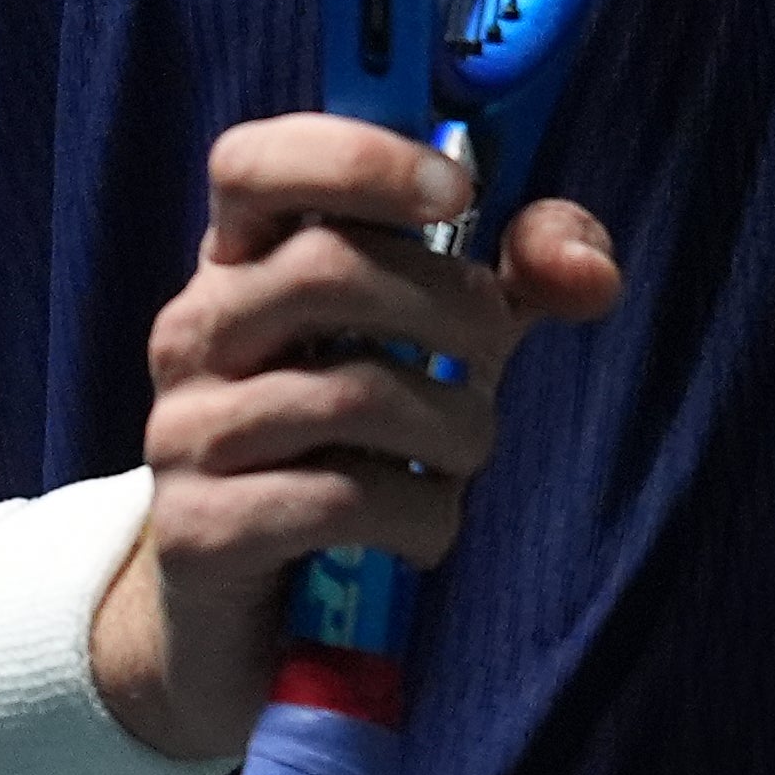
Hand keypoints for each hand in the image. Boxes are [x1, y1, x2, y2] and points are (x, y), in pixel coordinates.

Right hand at [88, 114, 622, 760]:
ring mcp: (185, 430)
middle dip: (456, 312)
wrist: (246, 617)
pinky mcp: (198, 530)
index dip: (358, 157)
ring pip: (353, 393)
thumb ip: (521, 279)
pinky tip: (421, 532)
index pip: (256, 163)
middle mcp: (197, 330)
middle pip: (330, 269)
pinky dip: (421, 517)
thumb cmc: (354, 447)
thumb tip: (589, 271)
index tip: (460, 191)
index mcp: (243, 260)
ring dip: (454, 430)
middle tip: (493, 359)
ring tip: (460, 459)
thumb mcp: (440, 345)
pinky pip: (341, 500)